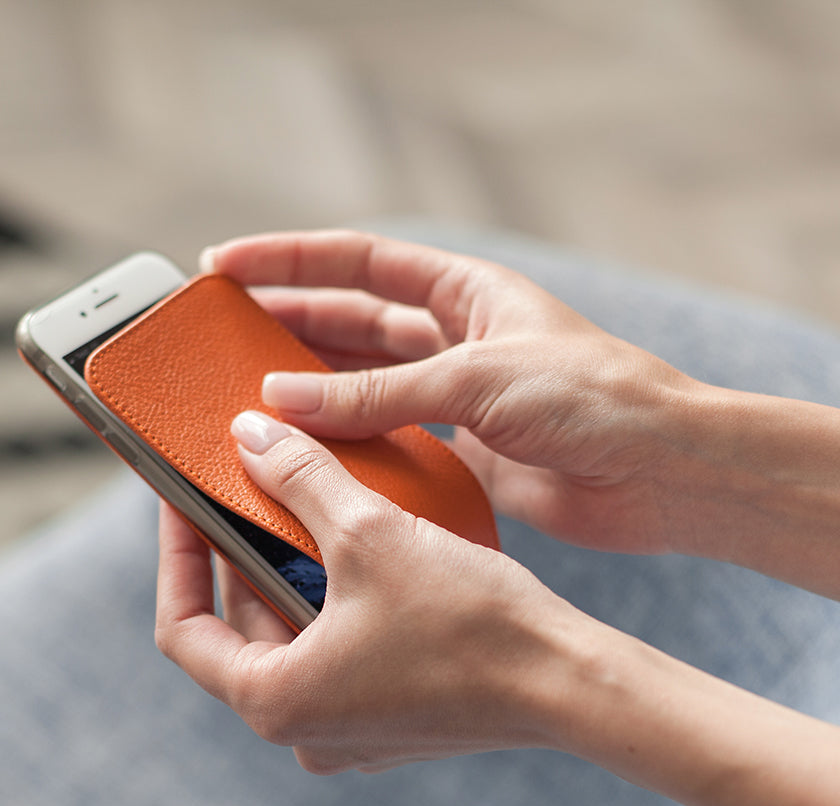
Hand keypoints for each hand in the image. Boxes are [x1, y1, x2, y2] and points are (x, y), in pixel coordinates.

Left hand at [155, 411, 585, 774]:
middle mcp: (304, 728)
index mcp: (275, 700)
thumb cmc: (471, 622)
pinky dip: (331, 598)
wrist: (570, 681)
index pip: (181, 627)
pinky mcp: (388, 717)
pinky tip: (352, 547)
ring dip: (287, 571)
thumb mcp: (368, 533)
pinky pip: (335, 648)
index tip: (178, 504)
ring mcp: (348, 728)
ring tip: (296, 503)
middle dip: (237, 553)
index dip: (174, 557)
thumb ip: (299, 477)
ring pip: (291, 634)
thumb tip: (249, 436)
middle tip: (242, 487)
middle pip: (240, 625)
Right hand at [200, 229, 706, 554]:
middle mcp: (454, 340)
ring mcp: (454, 398)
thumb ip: (374, 392)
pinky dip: (346, 449)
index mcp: (465, 292)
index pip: (360, 260)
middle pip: (351, 322)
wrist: (661, 473)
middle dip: (286, 323)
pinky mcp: (460, 453)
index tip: (226, 266)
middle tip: (218, 336)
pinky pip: (387, 443)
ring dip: (309, 390)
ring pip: (362, 385)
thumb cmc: (594, 398)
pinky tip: (306, 456)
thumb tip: (279, 398)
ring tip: (244, 395)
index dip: (290, 259)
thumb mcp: (473, 379)